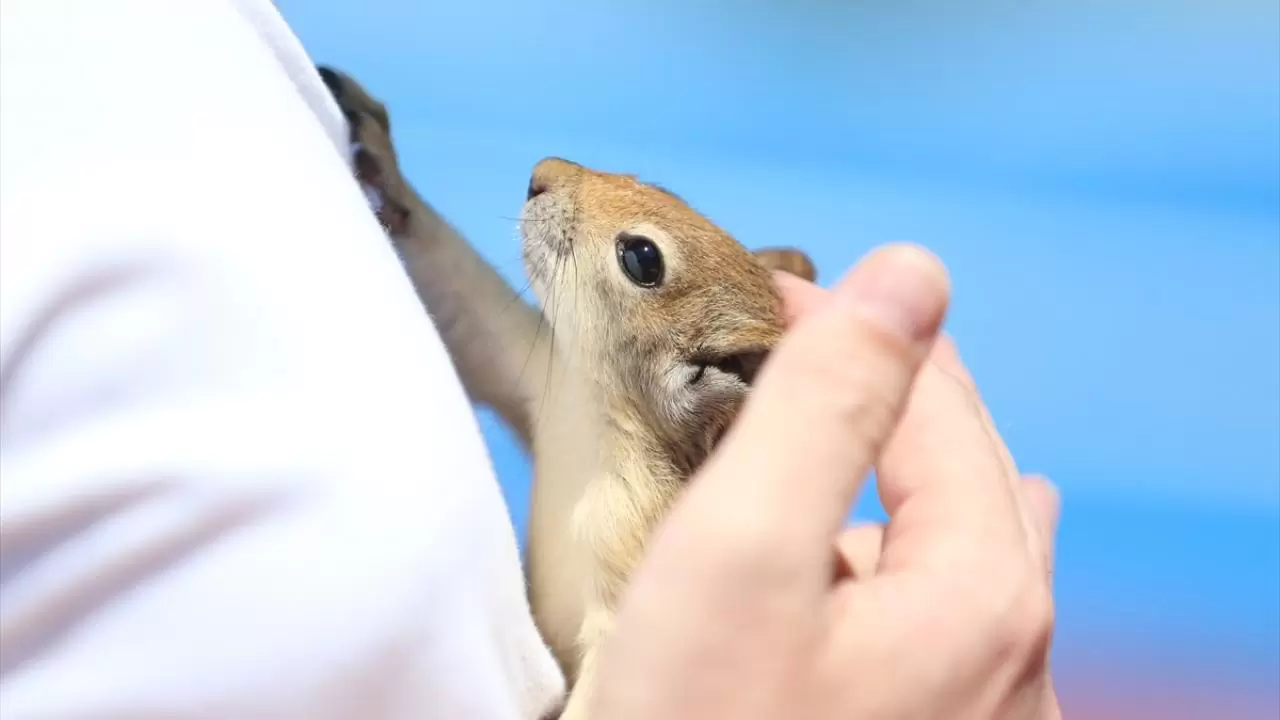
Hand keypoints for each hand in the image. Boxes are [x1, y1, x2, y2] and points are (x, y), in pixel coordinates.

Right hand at [590, 244, 1060, 718]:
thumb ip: (826, 406)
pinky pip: (931, 620)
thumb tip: (909, 274)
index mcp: (983, 591)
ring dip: (890, 478)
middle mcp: (1013, 659)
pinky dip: (887, 559)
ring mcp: (984, 716)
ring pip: (951, 548)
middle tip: (789, 346)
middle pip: (958, 468)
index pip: (931, 395)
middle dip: (878, 392)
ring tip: (836, 436)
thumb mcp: (744, 554)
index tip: (755, 295)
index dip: (843, 324)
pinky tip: (858, 566)